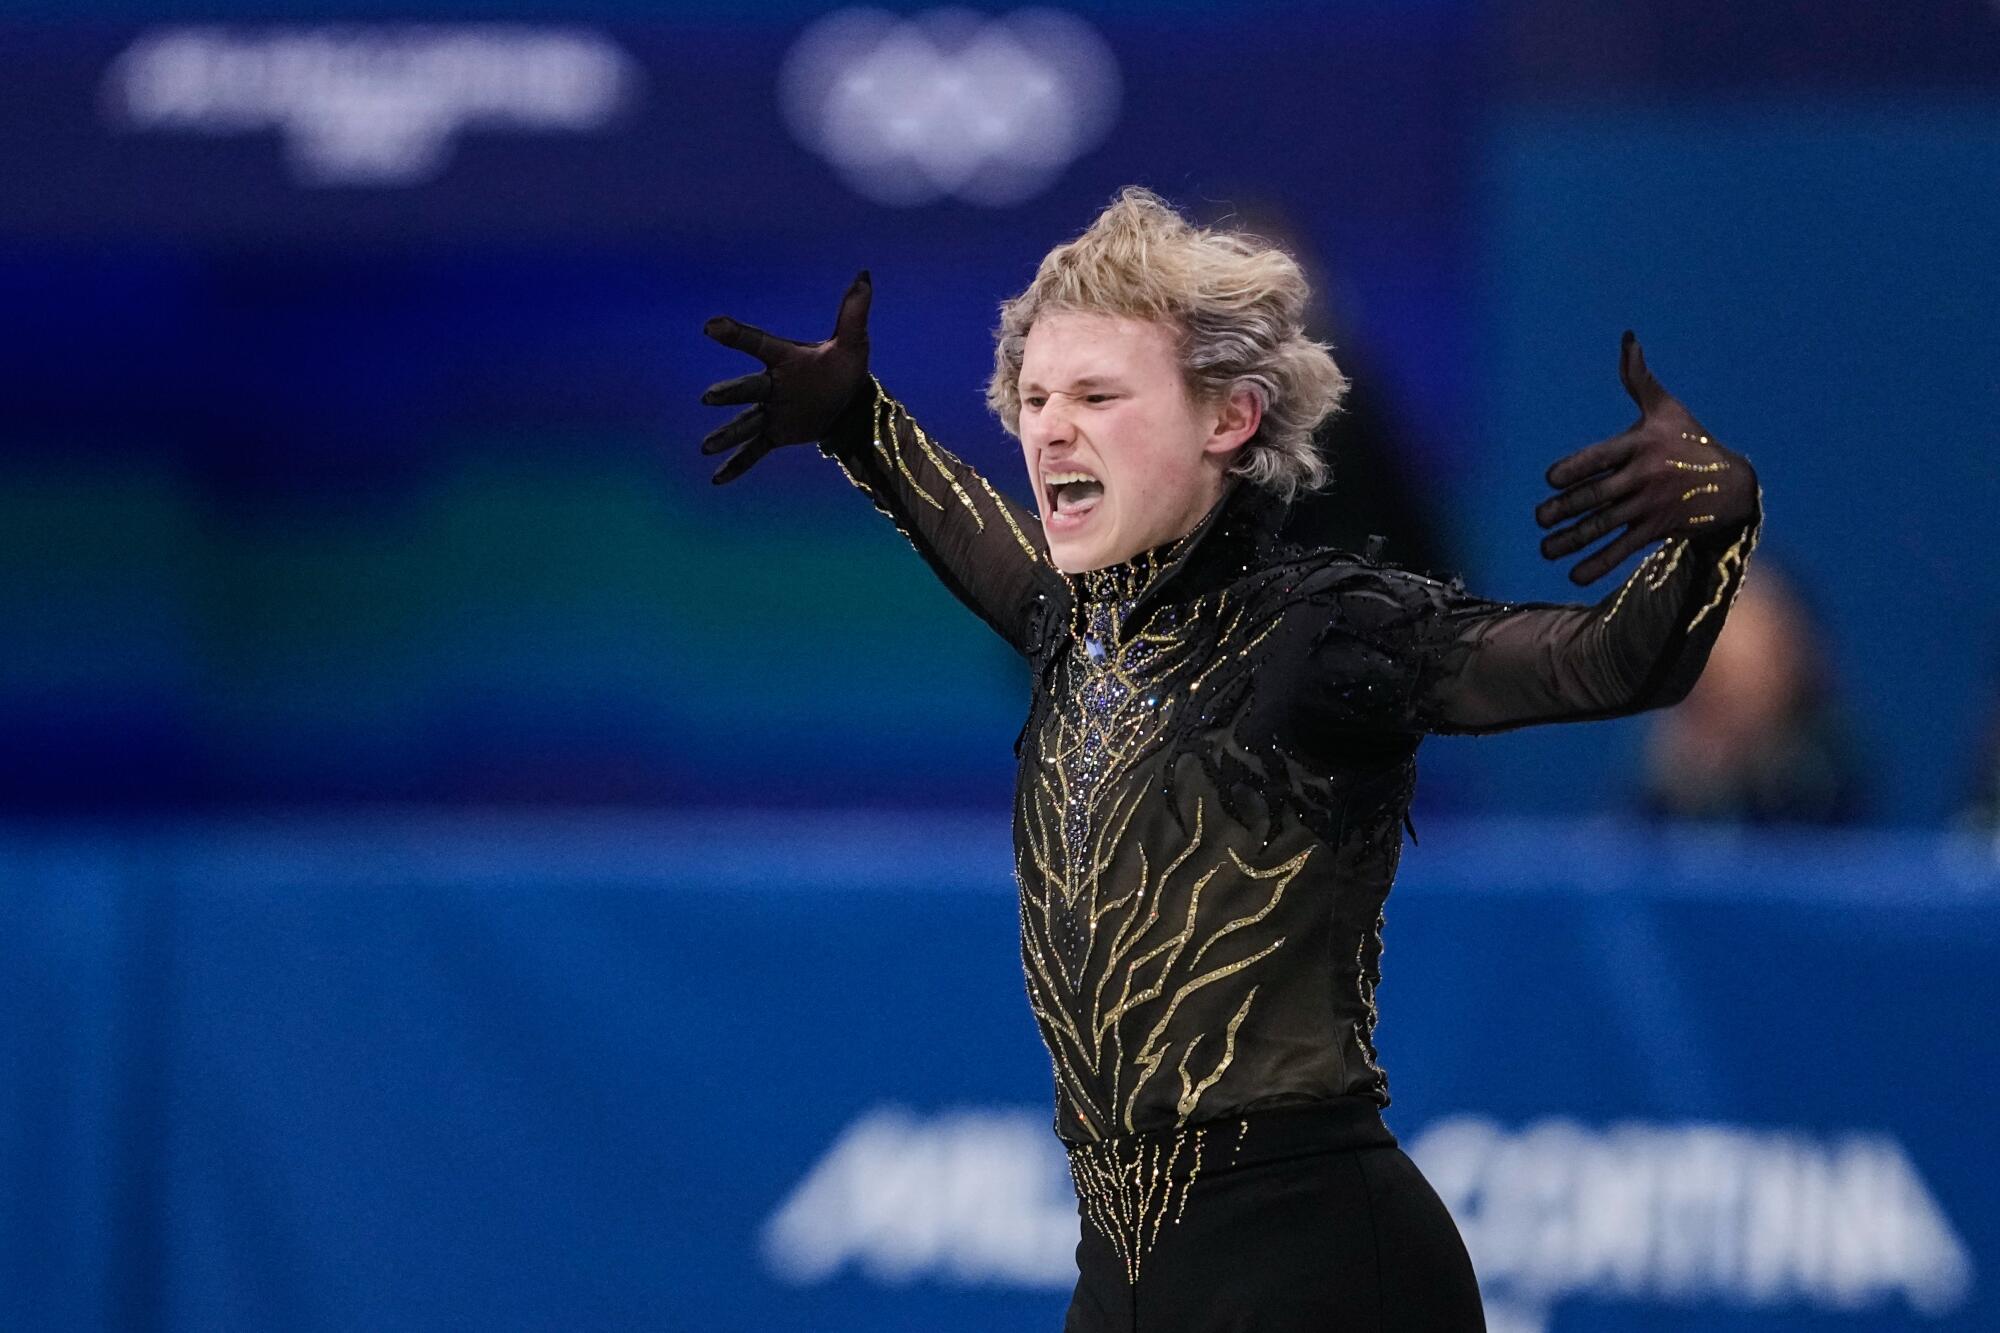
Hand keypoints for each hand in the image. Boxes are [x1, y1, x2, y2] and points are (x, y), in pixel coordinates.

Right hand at [698, 270, 873, 484]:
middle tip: (709, 398)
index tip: (712, 326)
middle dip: (730, 394)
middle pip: (748, 389)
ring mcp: (772, 411)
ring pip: (746, 422)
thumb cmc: (845, 367)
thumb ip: (854, 310)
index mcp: (785, 359)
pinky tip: (717, 479)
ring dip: (727, 434)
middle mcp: (772, 385)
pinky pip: (754, 450)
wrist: (850, 402)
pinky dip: (737, 465)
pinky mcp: (777, 433)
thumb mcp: (853, 342)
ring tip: (706, 447)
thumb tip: (864, 275)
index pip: (758, 344)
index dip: (736, 335)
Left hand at [1534, 331, 1757, 584]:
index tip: (1550, 479)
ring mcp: (1650, 506)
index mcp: (1641, 444)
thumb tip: (1627, 338)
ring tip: (1545, 549)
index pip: (1602, 457)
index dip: (1576, 468)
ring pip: (1605, 526)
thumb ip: (1638, 378)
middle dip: (1566, 509)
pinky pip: (1624, 549)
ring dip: (1573, 541)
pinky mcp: (1657, 530)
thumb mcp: (1666, 408)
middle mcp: (1644, 477)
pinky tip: (1574, 574)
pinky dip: (1600, 564)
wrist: (1733, 484)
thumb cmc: (1689, 440)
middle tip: (1539, 518)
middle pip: (1598, 495)